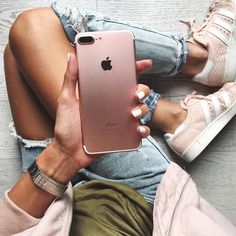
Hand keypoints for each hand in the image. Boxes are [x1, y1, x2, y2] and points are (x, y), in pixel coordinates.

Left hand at [53, 54, 151, 168]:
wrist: (69, 152)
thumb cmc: (66, 127)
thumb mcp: (66, 100)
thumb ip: (70, 78)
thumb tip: (72, 55)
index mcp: (103, 94)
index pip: (120, 78)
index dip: (133, 68)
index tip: (144, 63)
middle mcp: (114, 105)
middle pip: (136, 92)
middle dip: (143, 89)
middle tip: (137, 93)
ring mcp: (119, 119)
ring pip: (141, 109)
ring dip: (142, 109)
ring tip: (132, 114)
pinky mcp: (122, 134)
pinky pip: (139, 130)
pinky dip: (143, 130)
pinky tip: (138, 130)